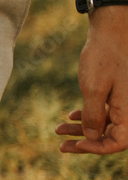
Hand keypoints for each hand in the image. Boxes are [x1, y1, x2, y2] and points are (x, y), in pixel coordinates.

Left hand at [55, 6, 127, 153]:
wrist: (112, 31)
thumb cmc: (104, 58)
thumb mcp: (94, 89)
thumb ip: (93, 115)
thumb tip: (91, 137)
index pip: (118, 143)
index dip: (96, 148)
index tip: (75, 145)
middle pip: (111, 136)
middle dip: (86, 142)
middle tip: (61, 146)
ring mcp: (124, 100)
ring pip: (106, 123)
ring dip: (83, 129)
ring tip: (58, 130)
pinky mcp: (118, 92)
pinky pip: (106, 111)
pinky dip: (89, 115)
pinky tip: (72, 115)